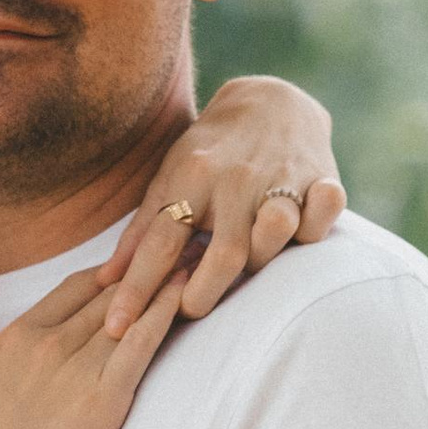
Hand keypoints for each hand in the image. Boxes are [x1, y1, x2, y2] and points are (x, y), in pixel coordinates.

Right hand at [0, 262, 183, 428]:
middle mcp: (43, 343)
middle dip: (149, 264)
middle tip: (186, 241)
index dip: (114, 272)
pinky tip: (190, 294)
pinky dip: (168, 312)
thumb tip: (33, 361)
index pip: (75, 286)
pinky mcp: (102, 400)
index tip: (142, 264)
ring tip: (201, 255)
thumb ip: (15, 367)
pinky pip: (142, 343)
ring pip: (129, 309)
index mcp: (13, 339)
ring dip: (167, 278)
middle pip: (108, 290)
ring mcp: (72, 368)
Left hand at [99, 80, 344, 328]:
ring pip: (277, 233)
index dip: (137, 289)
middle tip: (190, 312)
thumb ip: (141, 231)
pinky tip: (301, 230)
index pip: (160, 242)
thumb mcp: (169, 178)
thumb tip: (103, 280)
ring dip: (262, 260)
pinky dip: (315, 226)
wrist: (270, 100)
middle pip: (225, 252)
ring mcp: (282, 176)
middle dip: (204, 294)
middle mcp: (237, 177)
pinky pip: (324, 211)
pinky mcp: (323, 176)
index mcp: (191, 176)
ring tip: (247, 266)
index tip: (117, 328)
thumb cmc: (210, 153)